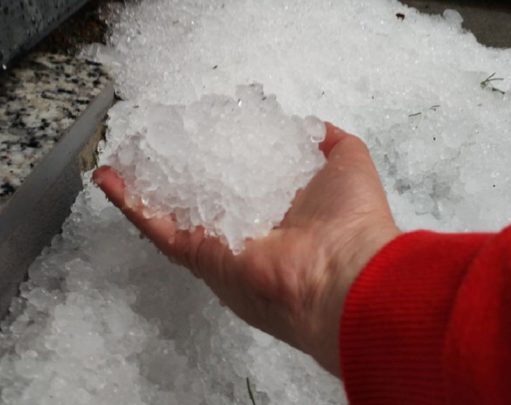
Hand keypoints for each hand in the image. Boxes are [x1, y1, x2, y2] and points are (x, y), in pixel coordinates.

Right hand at [93, 123, 399, 375]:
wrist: (344, 272)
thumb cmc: (353, 217)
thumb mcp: (349, 162)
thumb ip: (329, 141)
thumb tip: (313, 128)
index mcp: (281, 206)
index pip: (243, 174)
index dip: (222, 151)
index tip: (205, 128)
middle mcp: (250, 227)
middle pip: (204, 193)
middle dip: (179, 167)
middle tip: (155, 141)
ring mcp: (223, 243)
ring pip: (175, 210)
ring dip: (146, 182)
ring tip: (121, 156)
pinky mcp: (203, 256)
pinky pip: (160, 230)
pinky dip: (131, 204)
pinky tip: (110, 178)